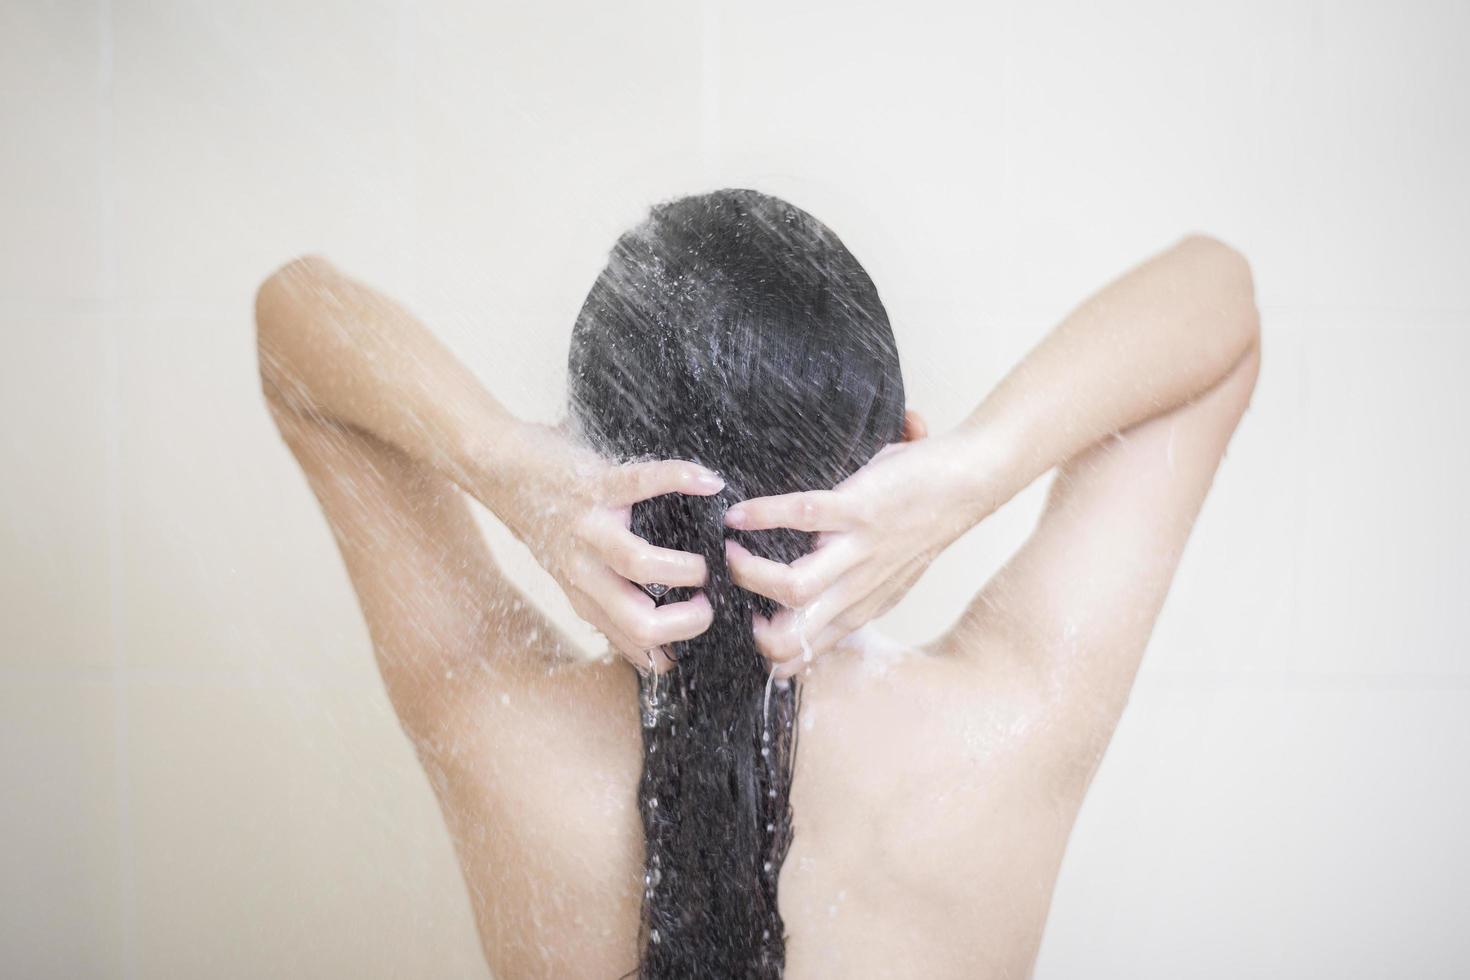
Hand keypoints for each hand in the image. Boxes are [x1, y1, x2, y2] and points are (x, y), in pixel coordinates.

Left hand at [482, 422, 723, 673]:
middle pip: (638, 620)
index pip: (635, 642)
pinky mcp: (593, 484)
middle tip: (709, 602)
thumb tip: (659, 656)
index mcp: (584, 596)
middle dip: (687, 620)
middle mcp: (585, 570)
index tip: (705, 633)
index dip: (677, 647)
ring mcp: (589, 527)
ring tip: (706, 560)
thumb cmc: (546, 520)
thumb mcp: (572, 576)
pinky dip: (680, 479)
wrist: (499, 469)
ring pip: (637, 564)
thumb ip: (611, 611)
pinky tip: (709, 483)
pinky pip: (642, 482)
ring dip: (684, 567)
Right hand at [723, 424, 990, 678]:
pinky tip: (739, 512)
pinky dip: (761, 514)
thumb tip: (795, 603)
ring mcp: (859, 551)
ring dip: (748, 572)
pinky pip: (802, 516)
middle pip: (789, 637)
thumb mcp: (885, 579)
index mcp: (859, 609)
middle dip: (746, 627)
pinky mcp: (860, 509)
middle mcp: (857, 590)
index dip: (760, 654)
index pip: (801, 654)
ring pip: (792, 586)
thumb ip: (846, 595)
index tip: (734, 632)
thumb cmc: (920, 526)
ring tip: (728, 553)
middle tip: (724, 599)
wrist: (969, 485)